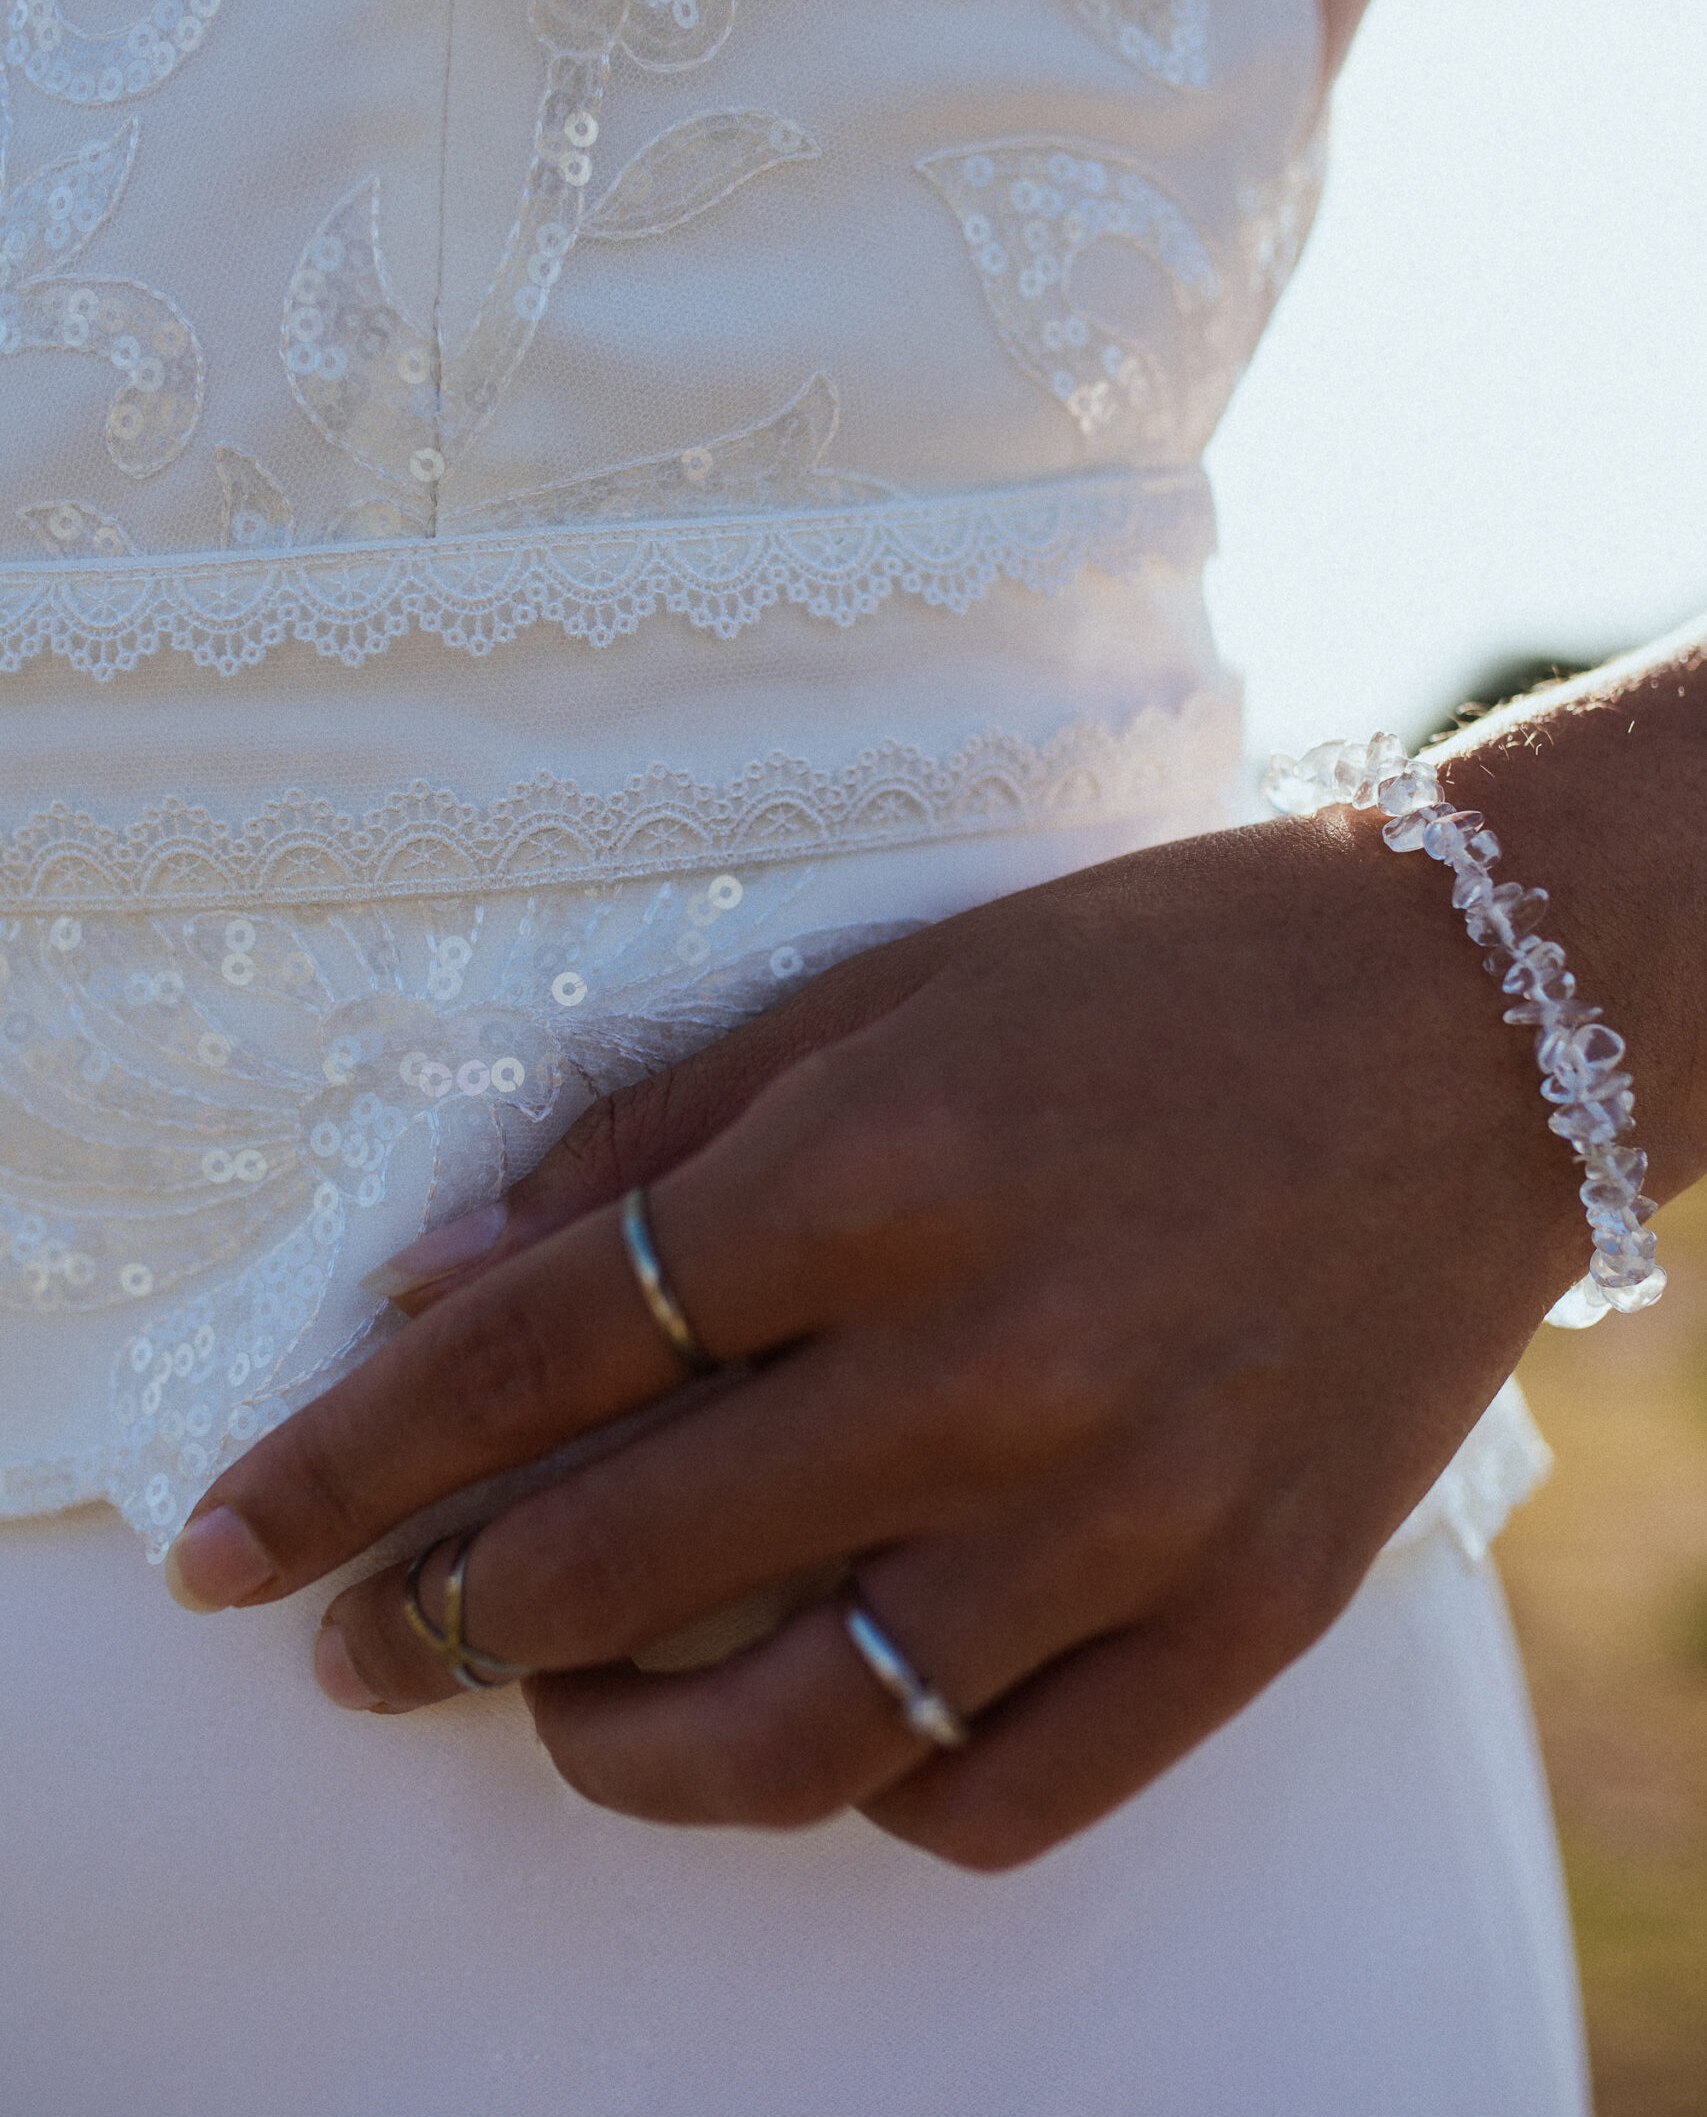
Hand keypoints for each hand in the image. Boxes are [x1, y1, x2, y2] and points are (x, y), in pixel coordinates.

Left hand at [164, 802, 1586, 1868]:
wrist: (1471, 1023)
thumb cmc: (1154, 977)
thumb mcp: (887, 989)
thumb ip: (654, 1130)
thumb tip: (445, 1280)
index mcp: (878, 1167)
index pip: (530, 1350)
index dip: (346, 1459)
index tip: (230, 1544)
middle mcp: (992, 1357)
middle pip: (617, 1555)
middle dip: (433, 1621)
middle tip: (361, 1644)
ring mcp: (1129, 1509)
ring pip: (794, 1734)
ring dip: (619, 1756)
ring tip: (559, 1718)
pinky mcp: (1246, 1611)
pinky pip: (998, 1796)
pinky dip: (865, 1788)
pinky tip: (819, 1718)